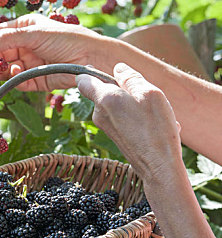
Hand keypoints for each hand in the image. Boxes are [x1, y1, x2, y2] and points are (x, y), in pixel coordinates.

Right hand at [0, 14, 106, 90]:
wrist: (91, 60)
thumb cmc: (66, 39)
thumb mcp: (34, 33)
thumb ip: (6, 39)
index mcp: (24, 29)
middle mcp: (24, 45)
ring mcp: (29, 63)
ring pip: (5, 70)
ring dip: (2, 71)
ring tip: (6, 69)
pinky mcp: (35, 80)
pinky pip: (18, 82)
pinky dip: (15, 80)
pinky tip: (18, 74)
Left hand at [76, 63, 182, 181]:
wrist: (157, 165)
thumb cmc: (155, 128)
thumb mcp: (149, 93)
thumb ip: (131, 78)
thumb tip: (118, 69)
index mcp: (105, 99)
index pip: (83, 80)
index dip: (90, 72)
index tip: (99, 69)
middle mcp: (99, 114)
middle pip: (105, 91)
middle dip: (124, 89)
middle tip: (145, 95)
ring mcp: (105, 127)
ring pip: (118, 105)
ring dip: (135, 105)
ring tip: (155, 115)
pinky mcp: (114, 136)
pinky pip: (124, 119)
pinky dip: (138, 119)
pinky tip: (155, 126)